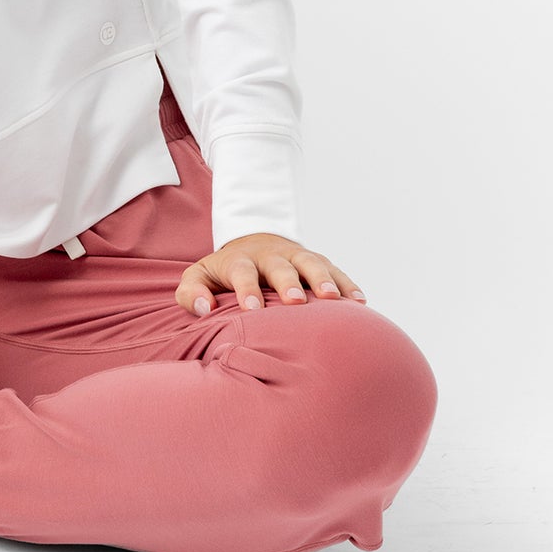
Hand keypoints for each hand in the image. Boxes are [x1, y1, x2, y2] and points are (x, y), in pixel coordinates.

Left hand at [175, 233, 366, 317]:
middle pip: (281, 266)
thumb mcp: (199, 276)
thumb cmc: (224, 272)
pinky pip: (336, 271)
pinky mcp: (317, 262)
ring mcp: (297, 257)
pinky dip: (348, 284)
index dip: (247, 289)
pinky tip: (360, 302)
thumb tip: (204, 309)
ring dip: (324, 280)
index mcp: (240, 261)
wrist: (252, 242)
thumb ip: (191, 293)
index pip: (242, 272)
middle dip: (289, 282)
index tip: (252, 308)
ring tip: (334, 300)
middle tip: (296, 301)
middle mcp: (271, 256)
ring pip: (312, 263)